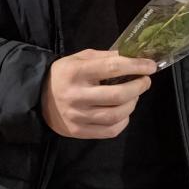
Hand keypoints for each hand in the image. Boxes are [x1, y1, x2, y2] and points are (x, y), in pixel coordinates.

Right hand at [41, 50, 156, 138]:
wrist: (38, 97)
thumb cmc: (64, 74)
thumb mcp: (80, 58)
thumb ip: (105, 57)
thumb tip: (133, 58)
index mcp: (76, 72)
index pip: (112, 68)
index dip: (136, 66)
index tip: (151, 66)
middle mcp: (76, 95)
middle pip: (118, 95)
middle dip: (138, 87)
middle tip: (145, 81)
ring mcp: (77, 116)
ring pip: (116, 115)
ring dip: (132, 104)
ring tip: (134, 96)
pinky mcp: (78, 131)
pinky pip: (110, 130)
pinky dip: (123, 121)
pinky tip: (123, 113)